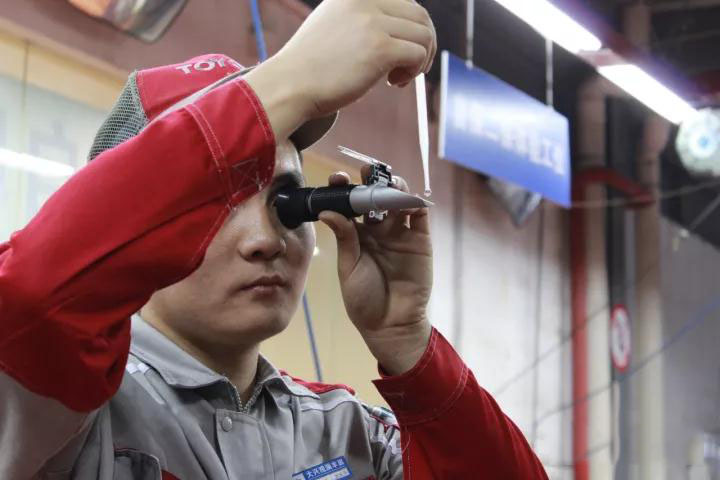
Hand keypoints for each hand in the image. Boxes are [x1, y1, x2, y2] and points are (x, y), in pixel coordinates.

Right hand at [245, 0, 436, 139]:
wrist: (289, 85)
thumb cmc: (310, 66)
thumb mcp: (333, 25)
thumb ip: (360, 19)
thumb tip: (396, 29)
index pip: (404, 0)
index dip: (412, 26)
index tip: (403, 48)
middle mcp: (365, 1)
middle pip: (420, 15)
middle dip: (424, 43)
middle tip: (410, 66)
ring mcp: (373, 23)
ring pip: (424, 36)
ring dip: (419, 60)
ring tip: (398, 77)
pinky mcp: (379, 49)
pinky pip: (417, 55)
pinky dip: (413, 71)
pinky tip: (392, 82)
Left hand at [319, 168, 432, 374]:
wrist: (391, 325)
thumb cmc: (364, 300)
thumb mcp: (349, 268)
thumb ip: (344, 238)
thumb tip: (328, 211)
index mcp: (357, 234)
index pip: (350, 204)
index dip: (344, 189)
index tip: (337, 179)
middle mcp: (379, 229)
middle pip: (375, 196)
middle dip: (370, 181)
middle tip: (364, 172)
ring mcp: (400, 233)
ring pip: (398, 201)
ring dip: (393, 187)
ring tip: (386, 182)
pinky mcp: (421, 241)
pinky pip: (420, 216)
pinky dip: (415, 203)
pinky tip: (406, 197)